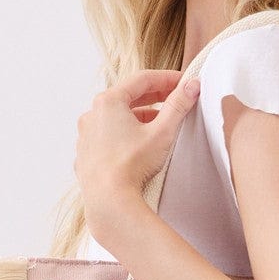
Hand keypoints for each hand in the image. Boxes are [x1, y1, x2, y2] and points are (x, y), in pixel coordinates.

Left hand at [75, 69, 200, 240]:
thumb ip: (178, 105)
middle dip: (154, 97)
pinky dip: (123, 134)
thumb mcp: (162, 132)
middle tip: (175, 98)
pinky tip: (137, 145)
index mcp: (109, 101)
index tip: (183, 82)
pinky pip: (107, 137)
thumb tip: (192, 85)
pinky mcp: (86, 154)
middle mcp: (92, 114)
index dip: (167, 78)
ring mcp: (86, 135)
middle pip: (128, 97)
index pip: (143, 79)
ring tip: (160, 123)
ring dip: (139, 116)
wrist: (108, 200)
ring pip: (116, 118)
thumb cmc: (132, 165)